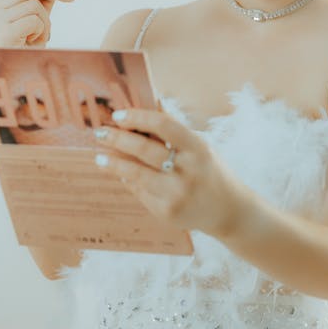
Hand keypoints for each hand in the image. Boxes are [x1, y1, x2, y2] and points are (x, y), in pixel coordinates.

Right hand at [0, 0, 75, 47]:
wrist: (17, 74)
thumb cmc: (26, 50)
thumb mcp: (37, 22)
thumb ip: (43, 3)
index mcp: (0, 4)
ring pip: (35, 5)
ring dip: (46, 22)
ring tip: (40, 36)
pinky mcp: (4, 32)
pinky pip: (34, 20)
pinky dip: (41, 32)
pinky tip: (33, 42)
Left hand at [93, 108, 246, 238]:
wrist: (228, 210)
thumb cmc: (208, 171)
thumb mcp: (199, 148)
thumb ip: (171, 135)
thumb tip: (136, 121)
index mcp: (198, 148)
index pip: (163, 125)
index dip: (138, 117)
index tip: (118, 115)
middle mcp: (188, 170)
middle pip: (144, 149)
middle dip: (117, 139)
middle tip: (100, 132)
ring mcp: (177, 193)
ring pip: (135, 174)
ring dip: (114, 163)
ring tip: (99, 157)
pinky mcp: (167, 212)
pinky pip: (140, 192)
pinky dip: (129, 181)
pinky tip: (122, 174)